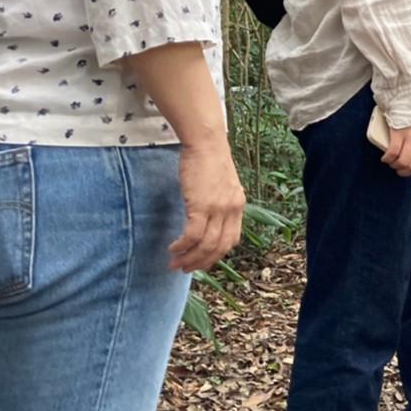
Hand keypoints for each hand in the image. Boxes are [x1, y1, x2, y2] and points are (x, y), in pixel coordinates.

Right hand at [169, 142, 245, 272]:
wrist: (206, 142)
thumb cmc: (209, 159)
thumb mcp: (222, 184)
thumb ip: (219, 201)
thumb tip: (207, 217)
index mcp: (237, 205)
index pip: (231, 240)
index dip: (216, 255)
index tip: (201, 261)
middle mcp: (232, 209)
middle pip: (219, 247)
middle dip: (201, 262)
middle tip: (185, 268)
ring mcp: (218, 208)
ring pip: (206, 245)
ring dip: (189, 258)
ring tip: (175, 263)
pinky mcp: (201, 205)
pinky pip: (192, 235)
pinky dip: (182, 246)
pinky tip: (173, 248)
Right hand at [382, 119, 410, 188]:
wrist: (408, 98)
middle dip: (405, 172)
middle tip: (399, 169)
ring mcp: (410, 137)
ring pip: (404, 162)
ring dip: (396, 166)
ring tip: (392, 163)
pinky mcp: (398, 133)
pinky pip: (393, 153)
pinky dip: (388, 158)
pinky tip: (385, 158)